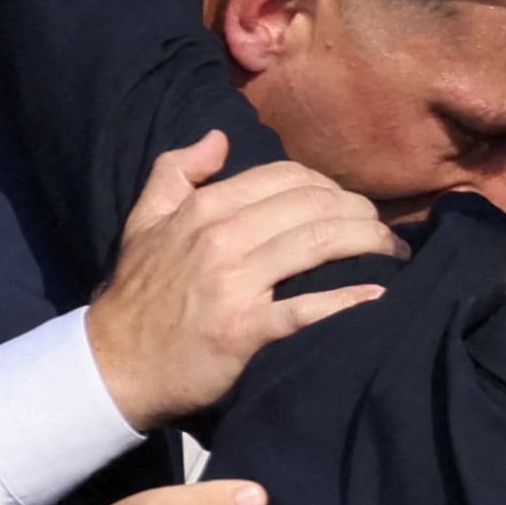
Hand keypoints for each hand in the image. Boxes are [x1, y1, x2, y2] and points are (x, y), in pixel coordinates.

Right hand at [84, 132, 399, 430]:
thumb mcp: (143, 221)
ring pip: (318, 245)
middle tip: (384, 232)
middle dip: (361, 214)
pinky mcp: (243, 331)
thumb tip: (218, 137)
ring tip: (393, 255)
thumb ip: (175, 172)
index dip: (331, 187)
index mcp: (204, 209)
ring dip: (369, 245)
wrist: (112, 367)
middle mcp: (220, 239)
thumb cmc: (137, 295)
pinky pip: (306, 308)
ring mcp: (232, 284)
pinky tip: (377, 295)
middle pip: (314, 206)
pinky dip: (347, 299)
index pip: (288, 178)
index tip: (350, 207)